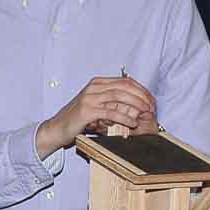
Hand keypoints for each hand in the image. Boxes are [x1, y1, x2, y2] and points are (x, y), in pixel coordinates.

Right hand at [37, 75, 157, 155]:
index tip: (152, 100)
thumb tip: (136, 105)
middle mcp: (94, 87)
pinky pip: (111, 112)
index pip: (126, 81)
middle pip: (125, 87)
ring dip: (136, 105)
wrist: (57, 128)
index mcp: (98, 83)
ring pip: (119, 97)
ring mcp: (90, 98)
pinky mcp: (87, 111)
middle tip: (152, 107)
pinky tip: (133, 122)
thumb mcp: (98, 106)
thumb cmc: (79, 119)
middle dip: (142, 97)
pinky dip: (124, 117)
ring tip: (146, 114)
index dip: (141, 90)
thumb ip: (114, 103)